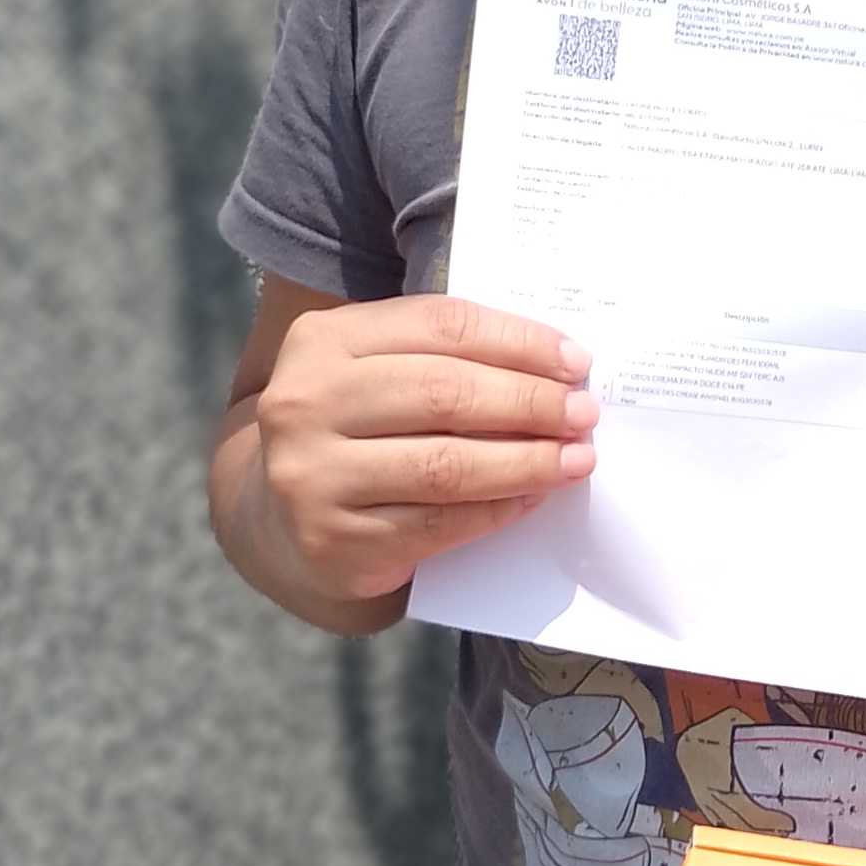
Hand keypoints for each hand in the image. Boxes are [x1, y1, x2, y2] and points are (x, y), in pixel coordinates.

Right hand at [251, 293, 595, 606]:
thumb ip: (446, 356)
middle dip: (530, 402)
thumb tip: (557, 367)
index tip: (576, 361)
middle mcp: (306, 402)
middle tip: (584, 413)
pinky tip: (532, 497)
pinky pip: (436, 524)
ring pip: (445, 465)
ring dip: (525, 461)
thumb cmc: (358, 428)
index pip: (441, 326)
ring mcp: (312, 475)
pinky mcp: (332, 540)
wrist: (281, 515)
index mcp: (323, 339)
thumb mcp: (379, 370)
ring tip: (575, 459)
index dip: (518, 341)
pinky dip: (495, 509)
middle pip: (445, 393)